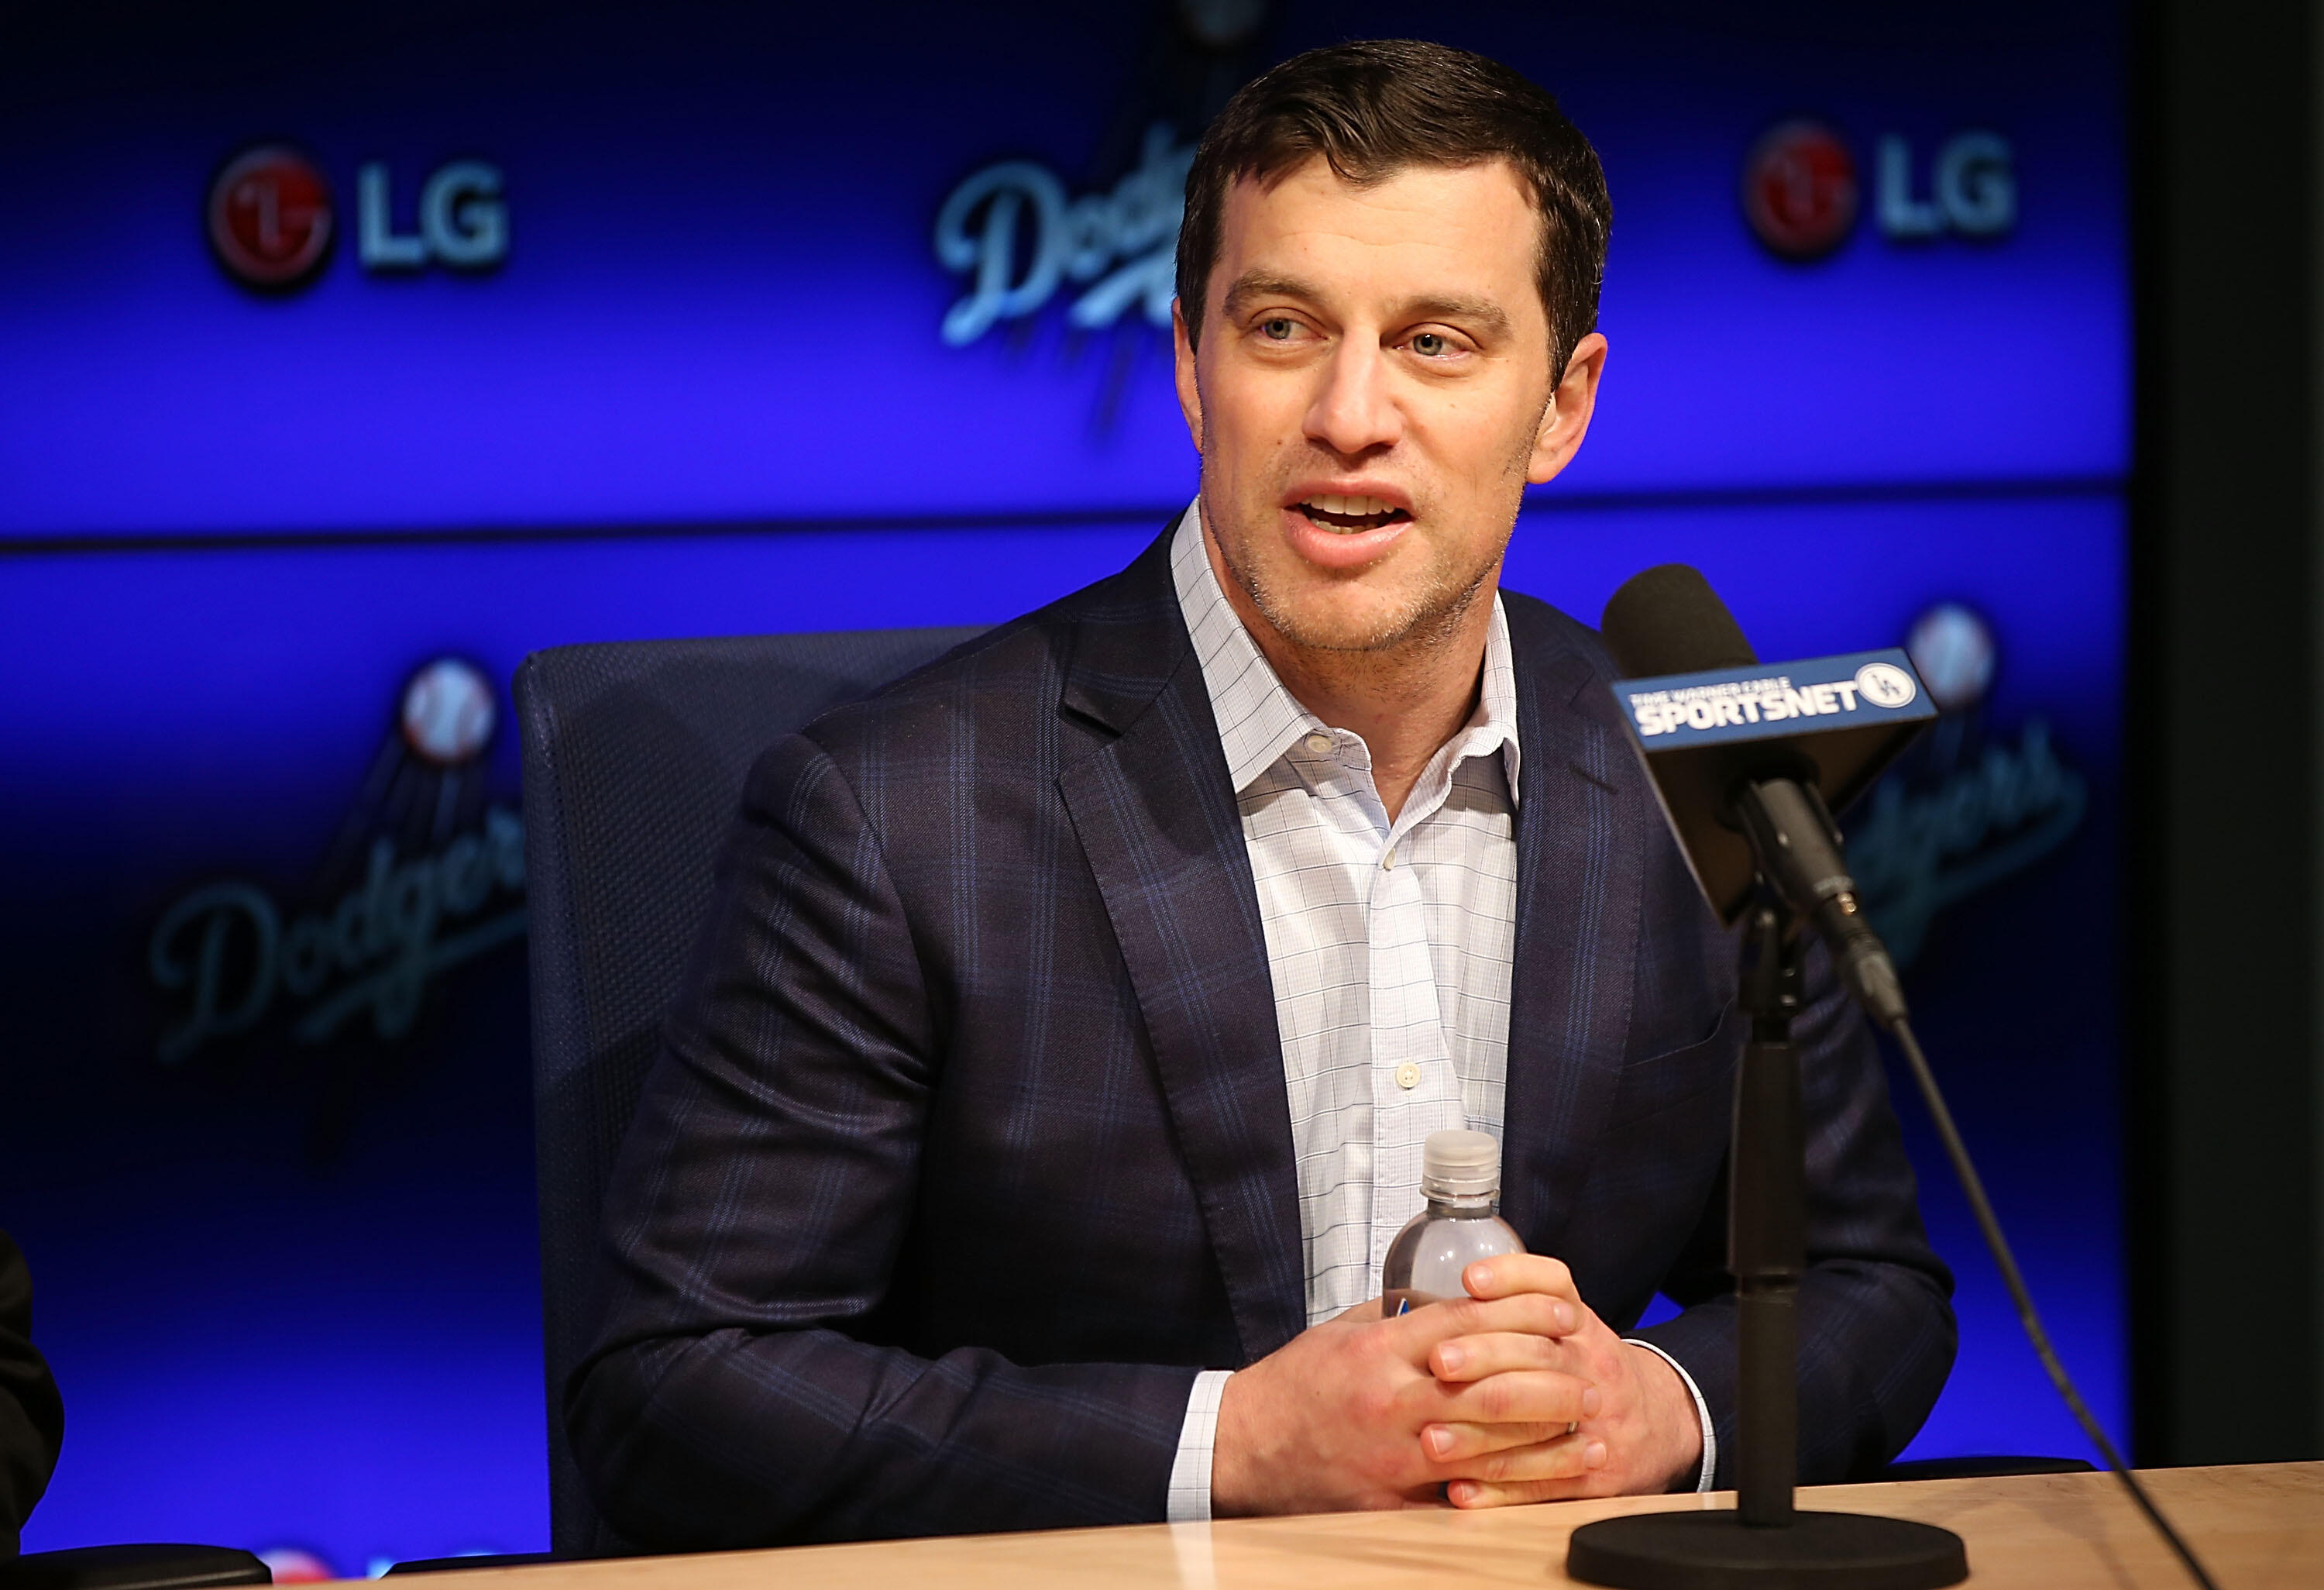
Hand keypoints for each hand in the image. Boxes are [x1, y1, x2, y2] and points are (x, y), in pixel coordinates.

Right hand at [1209, 1285, 1597, 1514]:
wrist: (1244, 1445)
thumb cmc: (1295, 1385)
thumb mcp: (1344, 1329)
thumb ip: (1400, 1314)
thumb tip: (1454, 1297)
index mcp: (1380, 1349)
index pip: (1469, 1322)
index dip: (1525, 1313)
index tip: (1564, 1309)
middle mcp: (1390, 1400)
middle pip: (1490, 1387)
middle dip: (1550, 1380)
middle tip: (1589, 1375)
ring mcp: (1391, 1456)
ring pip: (1486, 1446)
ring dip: (1546, 1438)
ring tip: (1586, 1428)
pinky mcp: (1389, 1502)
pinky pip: (1459, 1498)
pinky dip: (1507, 1490)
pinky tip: (1542, 1481)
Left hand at [1423, 1255, 1704, 1507]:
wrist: (1662, 1422)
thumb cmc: (1590, 1366)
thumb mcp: (1571, 1321)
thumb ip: (1522, 1298)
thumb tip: (1462, 1282)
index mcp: (1581, 1325)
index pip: (1553, 1287)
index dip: (1511, 1278)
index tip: (1470, 1282)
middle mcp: (1592, 1368)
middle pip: (1540, 1356)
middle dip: (1484, 1357)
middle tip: (1438, 1362)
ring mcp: (1598, 1425)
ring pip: (1537, 1427)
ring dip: (1479, 1435)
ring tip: (1433, 1438)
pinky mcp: (1596, 1478)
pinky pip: (1545, 1486)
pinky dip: (1498, 1491)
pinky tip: (1460, 1490)